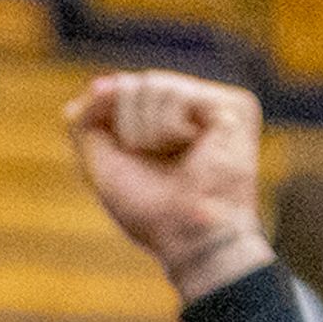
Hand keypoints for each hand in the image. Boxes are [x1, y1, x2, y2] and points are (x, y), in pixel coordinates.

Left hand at [63, 71, 267, 297]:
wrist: (189, 238)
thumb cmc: (150, 211)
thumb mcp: (102, 164)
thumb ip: (87, 121)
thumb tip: (99, 83)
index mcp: (164, 121)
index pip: (121, 90)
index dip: (108, 115)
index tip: (124, 150)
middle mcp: (191, 109)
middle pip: (133, 84)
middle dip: (127, 127)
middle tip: (152, 159)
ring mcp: (214, 104)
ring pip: (153, 83)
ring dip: (148, 131)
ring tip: (173, 158)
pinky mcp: (234, 105)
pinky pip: (177, 93)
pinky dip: (169, 128)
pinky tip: (193, 149)